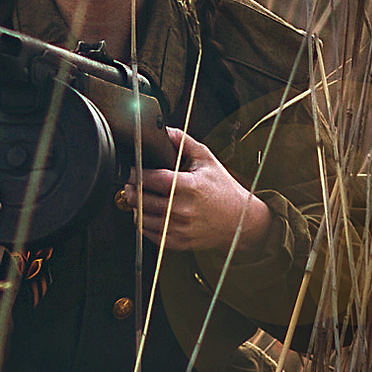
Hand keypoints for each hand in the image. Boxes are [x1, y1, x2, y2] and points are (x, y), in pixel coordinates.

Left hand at [123, 129, 272, 253]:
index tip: (130, 169)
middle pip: (142, 199)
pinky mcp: (179, 242)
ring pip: (142, 218)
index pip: (152, 179)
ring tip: (138, 197)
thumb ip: (184, 143)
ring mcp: (181, 228)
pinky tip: (146, 214)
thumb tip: (165, 130)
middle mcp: (183, 209)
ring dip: (135, 207)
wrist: (241, 220)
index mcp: (190, 187)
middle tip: (131, 182)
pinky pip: (150, 235)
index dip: (135, 173)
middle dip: (131, 188)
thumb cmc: (224, 189)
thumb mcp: (207, 160)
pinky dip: (143, 224)